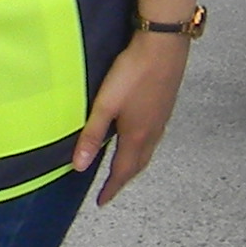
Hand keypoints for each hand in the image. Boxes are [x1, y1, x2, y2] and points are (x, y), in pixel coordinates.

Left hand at [73, 30, 191, 203]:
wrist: (164, 45)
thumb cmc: (133, 72)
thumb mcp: (105, 105)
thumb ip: (92, 135)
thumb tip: (79, 165)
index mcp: (136, 135)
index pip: (122, 170)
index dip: (111, 188)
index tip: (102, 201)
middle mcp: (153, 131)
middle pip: (139, 164)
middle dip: (125, 179)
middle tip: (113, 189)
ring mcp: (162, 118)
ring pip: (149, 151)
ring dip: (136, 164)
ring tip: (125, 168)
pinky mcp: (166, 105)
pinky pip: (155, 137)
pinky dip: (145, 148)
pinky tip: (140, 138)